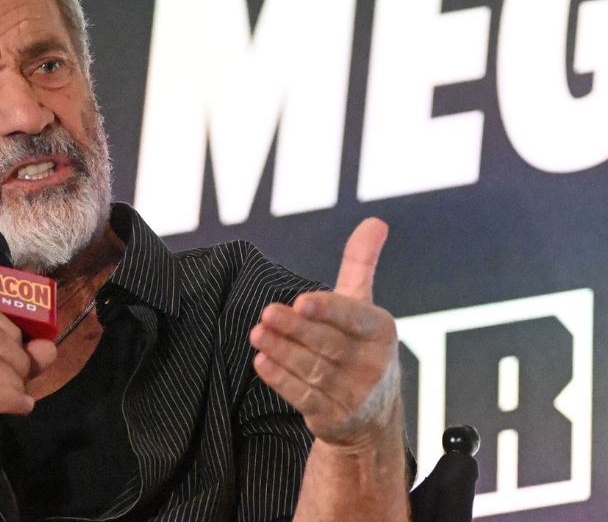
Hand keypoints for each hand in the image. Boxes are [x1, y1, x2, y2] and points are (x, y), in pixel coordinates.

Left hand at [249, 218, 400, 445]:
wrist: (370, 416)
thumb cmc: (359, 347)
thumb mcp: (362, 306)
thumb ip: (361, 265)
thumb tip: (374, 222)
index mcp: (381, 331)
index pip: (354, 317)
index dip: (328, 310)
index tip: (301, 301)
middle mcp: (373, 364)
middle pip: (329, 344)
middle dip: (295, 329)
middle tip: (266, 313)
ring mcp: (355, 394)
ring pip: (313, 369)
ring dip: (282, 351)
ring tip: (256, 334)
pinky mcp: (334, 416)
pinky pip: (304, 396)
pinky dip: (281, 380)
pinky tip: (261, 362)